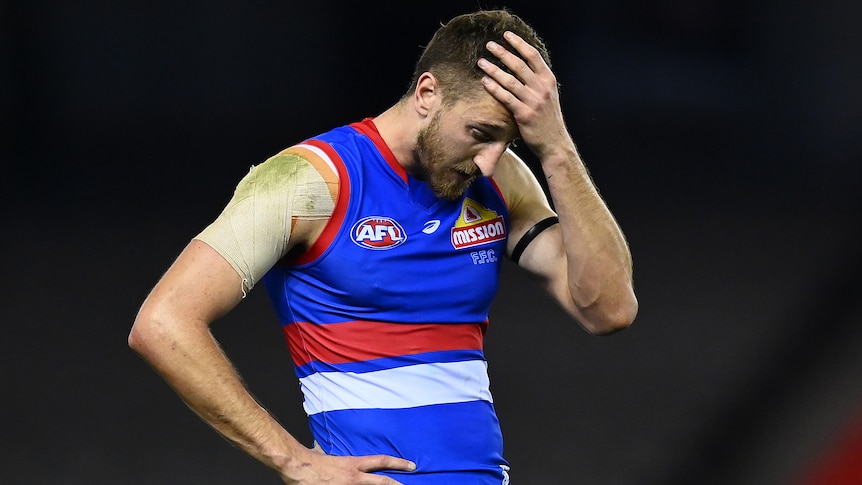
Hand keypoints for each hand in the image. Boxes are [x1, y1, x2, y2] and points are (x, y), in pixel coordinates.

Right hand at [279, 443, 414, 484]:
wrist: (300, 468)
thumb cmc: (312, 461)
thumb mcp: (328, 454)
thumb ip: (336, 457)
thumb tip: (331, 452)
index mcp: (354, 464)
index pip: (381, 461)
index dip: (398, 463)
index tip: (411, 465)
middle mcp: (355, 477)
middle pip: (382, 482)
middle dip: (398, 484)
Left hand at [478, 31, 572, 159]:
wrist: (554, 143)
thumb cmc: (548, 119)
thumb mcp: (549, 96)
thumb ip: (538, 82)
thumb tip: (524, 67)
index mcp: (549, 80)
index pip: (533, 56)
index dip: (519, 44)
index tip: (507, 35)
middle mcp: (542, 88)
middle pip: (519, 65)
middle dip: (503, 53)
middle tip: (489, 45)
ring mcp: (533, 101)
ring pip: (510, 80)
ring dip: (494, 69)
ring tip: (481, 62)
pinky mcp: (524, 114)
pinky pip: (506, 98)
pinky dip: (494, 88)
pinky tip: (484, 81)